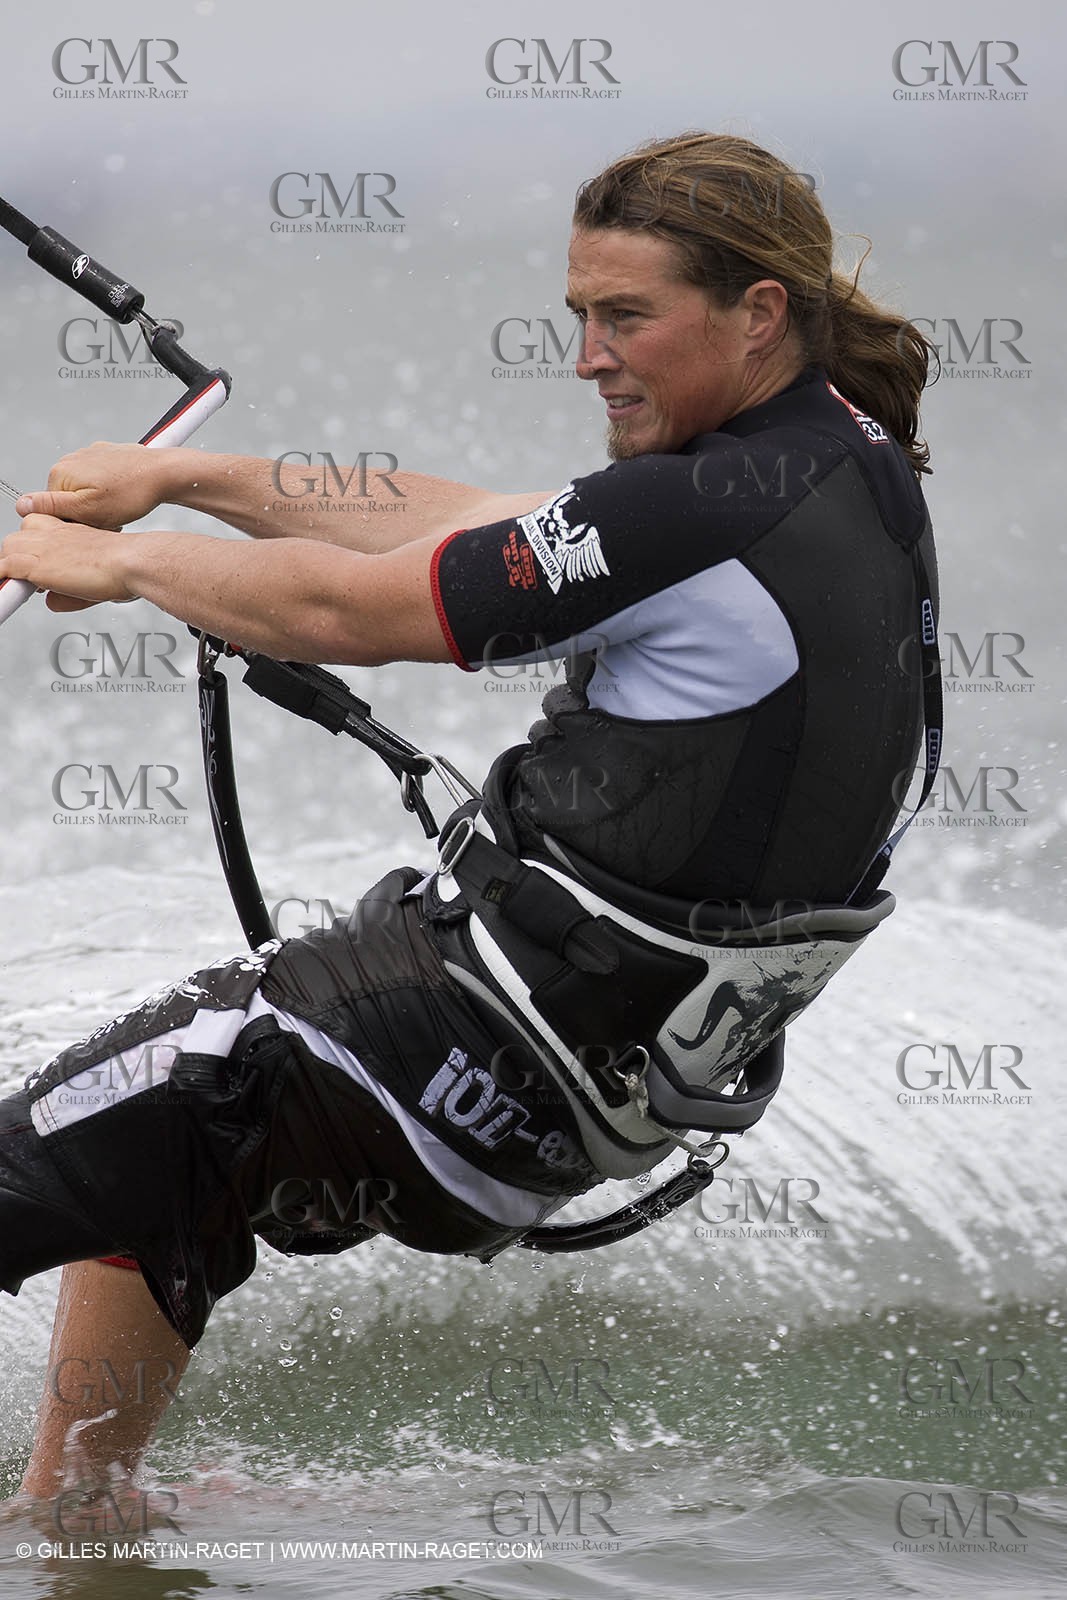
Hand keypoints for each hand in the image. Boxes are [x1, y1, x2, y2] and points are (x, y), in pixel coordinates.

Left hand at [0, 514, 134, 611]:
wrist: (129, 562)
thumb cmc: (122, 567)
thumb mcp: (92, 581)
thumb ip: (67, 592)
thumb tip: (52, 602)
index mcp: (67, 531)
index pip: (34, 530)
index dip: (30, 549)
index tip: (34, 566)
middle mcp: (51, 534)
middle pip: (15, 540)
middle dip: (15, 559)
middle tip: (26, 579)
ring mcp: (41, 548)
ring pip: (6, 551)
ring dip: (8, 569)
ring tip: (17, 588)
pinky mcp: (35, 564)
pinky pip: (4, 569)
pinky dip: (2, 582)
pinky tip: (6, 593)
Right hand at [14, 441, 175, 528]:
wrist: (163, 473)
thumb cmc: (132, 492)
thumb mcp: (88, 509)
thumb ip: (51, 507)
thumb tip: (21, 505)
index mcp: (60, 473)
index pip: (53, 509)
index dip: (74, 523)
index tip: (93, 525)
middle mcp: (70, 460)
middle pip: (69, 500)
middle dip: (87, 514)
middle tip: (110, 519)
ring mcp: (89, 455)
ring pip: (85, 492)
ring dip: (100, 505)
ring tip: (120, 506)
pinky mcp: (105, 455)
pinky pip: (100, 480)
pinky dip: (110, 491)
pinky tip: (125, 495)